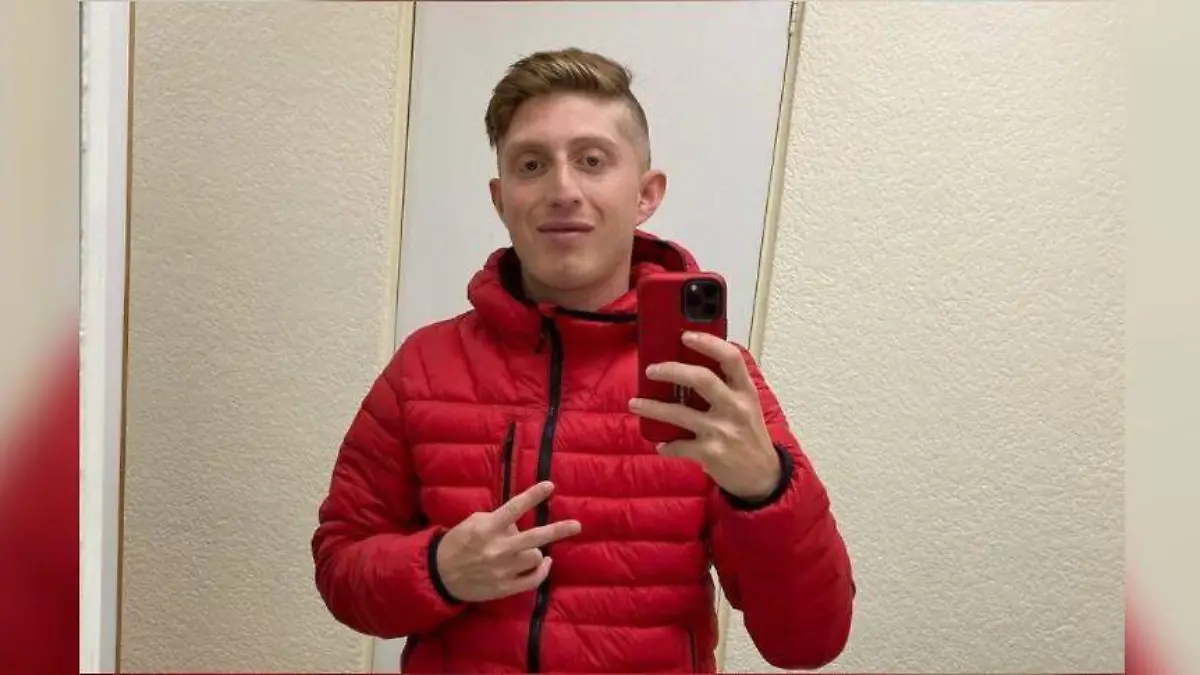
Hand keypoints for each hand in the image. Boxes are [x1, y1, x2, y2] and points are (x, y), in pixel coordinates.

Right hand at [435, 481, 580, 602]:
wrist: (440, 575)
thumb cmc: (458, 543)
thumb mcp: (474, 523)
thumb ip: (498, 520)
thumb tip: (520, 522)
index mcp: (487, 528)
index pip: (514, 508)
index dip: (533, 496)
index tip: (550, 486)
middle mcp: (497, 548)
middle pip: (535, 537)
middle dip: (559, 530)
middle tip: (577, 526)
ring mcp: (502, 569)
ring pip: (536, 556)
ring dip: (537, 551)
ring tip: (533, 549)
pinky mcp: (504, 587)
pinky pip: (533, 579)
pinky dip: (542, 570)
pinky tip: (545, 563)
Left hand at [629, 332, 781, 501]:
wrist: (763, 476)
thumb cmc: (750, 436)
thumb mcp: (747, 406)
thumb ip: (726, 387)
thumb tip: (687, 367)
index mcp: (745, 392)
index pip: (731, 358)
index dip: (708, 343)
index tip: (685, 335)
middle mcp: (735, 408)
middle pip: (701, 379)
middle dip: (671, 370)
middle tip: (651, 370)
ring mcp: (722, 431)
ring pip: (680, 413)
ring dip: (653, 407)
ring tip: (635, 403)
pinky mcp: (711, 453)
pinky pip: (679, 445)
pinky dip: (667, 446)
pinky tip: (661, 445)